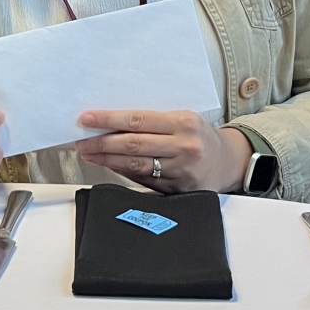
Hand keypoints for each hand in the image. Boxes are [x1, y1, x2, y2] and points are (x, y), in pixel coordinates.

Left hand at [74, 111, 251, 193]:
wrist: (228, 162)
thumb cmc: (199, 136)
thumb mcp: (183, 119)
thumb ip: (153, 121)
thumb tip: (112, 123)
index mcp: (183, 123)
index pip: (137, 120)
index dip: (108, 120)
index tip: (87, 119)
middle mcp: (184, 147)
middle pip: (132, 145)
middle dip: (101, 143)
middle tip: (81, 141)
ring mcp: (181, 171)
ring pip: (135, 165)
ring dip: (107, 160)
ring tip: (89, 153)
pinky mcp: (178, 190)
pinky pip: (144, 181)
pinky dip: (123, 172)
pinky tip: (109, 165)